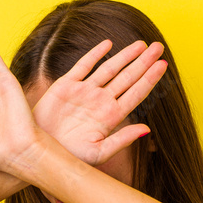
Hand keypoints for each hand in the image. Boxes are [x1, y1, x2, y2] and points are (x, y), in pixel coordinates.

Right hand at [32, 38, 166, 166]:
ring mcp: (84, 93)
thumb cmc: (69, 158)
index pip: (135, 94)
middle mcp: (100, 102)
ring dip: (125, 56)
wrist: (38, 152)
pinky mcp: (66, 86)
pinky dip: (95, 54)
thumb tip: (147, 129)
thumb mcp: (98, 153)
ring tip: (142, 44)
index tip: (164, 64)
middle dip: (143, 62)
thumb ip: (122, 140)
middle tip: (159, 47)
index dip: (150, 79)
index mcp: (110, 117)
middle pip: (127, 77)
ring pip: (109, 69)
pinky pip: (83, 66)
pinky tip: (108, 44)